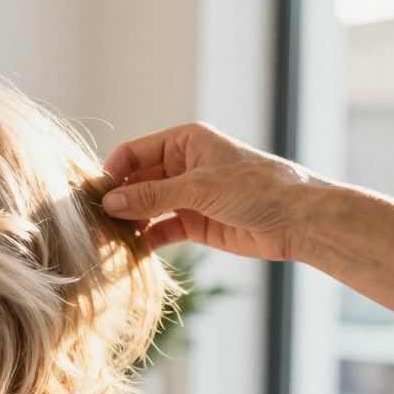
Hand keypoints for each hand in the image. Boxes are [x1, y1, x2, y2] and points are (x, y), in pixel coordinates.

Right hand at [100, 122, 322, 260]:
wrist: (299, 220)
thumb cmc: (257, 188)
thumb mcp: (199, 187)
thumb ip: (152, 195)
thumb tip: (109, 203)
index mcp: (184, 142)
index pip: (133, 153)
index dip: (112, 173)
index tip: (95, 197)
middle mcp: (182, 166)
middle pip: (135, 181)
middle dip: (117, 200)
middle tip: (96, 222)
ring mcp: (187, 196)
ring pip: (145, 207)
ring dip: (128, 222)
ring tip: (109, 238)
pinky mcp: (194, 223)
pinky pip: (159, 230)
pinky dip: (144, 240)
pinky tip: (130, 251)